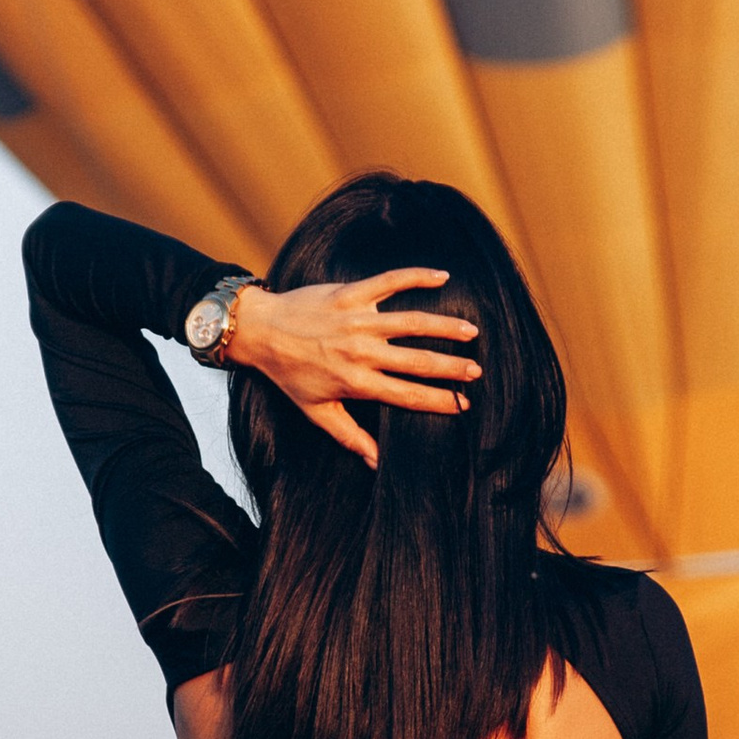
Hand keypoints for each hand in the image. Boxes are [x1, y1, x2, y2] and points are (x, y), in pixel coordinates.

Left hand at [225, 268, 481, 468]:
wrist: (261, 330)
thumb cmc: (288, 374)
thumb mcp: (316, 411)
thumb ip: (349, 436)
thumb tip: (376, 462)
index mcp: (356, 383)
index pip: (408, 395)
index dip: (440, 401)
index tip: (464, 405)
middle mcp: (361, 352)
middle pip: (417, 361)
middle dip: (452, 367)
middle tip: (477, 371)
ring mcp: (357, 320)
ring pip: (411, 322)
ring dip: (445, 326)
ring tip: (470, 331)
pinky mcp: (350, 293)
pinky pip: (390, 281)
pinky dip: (417, 276)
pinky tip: (442, 276)